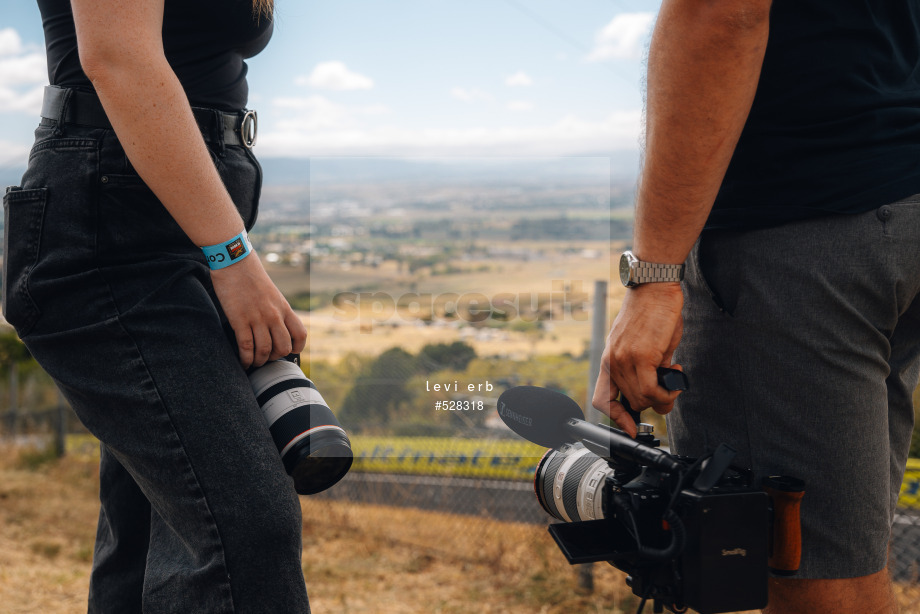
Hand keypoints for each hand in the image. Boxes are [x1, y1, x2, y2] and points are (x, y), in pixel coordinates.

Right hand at [210, 253, 306, 368]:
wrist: (235, 261)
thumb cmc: (252, 277)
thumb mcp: (272, 293)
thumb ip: (276, 310)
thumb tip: (276, 327)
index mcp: (284, 307)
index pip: (300, 334)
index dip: (297, 348)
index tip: (288, 351)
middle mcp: (274, 315)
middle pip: (283, 347)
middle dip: (275, 357)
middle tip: (267, 356)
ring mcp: (257, 318)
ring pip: (264, 350)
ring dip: (259, 361)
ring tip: (254, 362)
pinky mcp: (240, 320)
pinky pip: (246, 346)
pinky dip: (245, 359)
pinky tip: (243, 362)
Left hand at [592, 282, 683, 436]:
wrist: (654, 288)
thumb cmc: (652, 313)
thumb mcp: (645, 346)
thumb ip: (648, 371)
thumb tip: (661, 396)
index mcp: (609, 359)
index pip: (603, 399)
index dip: (616, 418)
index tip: (630, 428)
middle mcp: (613, 362)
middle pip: (632, 402)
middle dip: (654, 402)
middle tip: (669, 389)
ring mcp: (625, 360)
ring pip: (643, 399)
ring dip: (663, 396)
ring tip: (673, 378)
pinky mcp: (641, 357)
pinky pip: (652, 390)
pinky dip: (665, 393)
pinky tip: (673, 380)